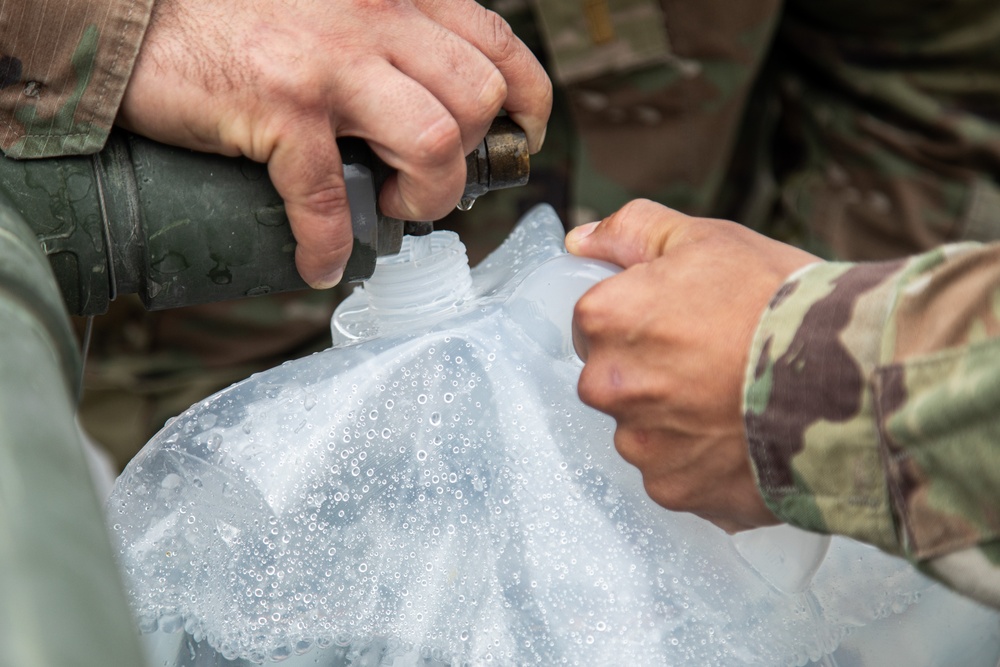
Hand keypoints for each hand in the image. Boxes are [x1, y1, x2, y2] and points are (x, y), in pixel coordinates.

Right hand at [118, 0, 551, 287]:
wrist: (135, 9)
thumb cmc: (237, 16)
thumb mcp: (335, 8)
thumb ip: (387, 40)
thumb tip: (432, 108)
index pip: (500, 46)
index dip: (526, 103)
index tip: (514, 139)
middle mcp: (376, 17)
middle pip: (476, 104)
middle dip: (466, 161)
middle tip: (425, 182)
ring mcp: (331, 61)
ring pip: (433, 144)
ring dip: (423, 198)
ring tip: (387, 208)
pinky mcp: (279, 106)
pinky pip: (329, 197)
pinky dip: (328, 245)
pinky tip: (319, 264)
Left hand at [565, 200, 817, 531]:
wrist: (850, 375)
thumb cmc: (778, 300)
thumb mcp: (706, 239)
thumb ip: (632, 232)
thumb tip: (579, 241)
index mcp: (605, 319)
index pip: (595, 324)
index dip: (641, 321)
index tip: (681, 324)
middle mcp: (608, 385)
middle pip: (614, 380)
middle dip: (653, 374)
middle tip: (715, 363)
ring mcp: (640, 444)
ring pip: (645, 431)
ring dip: (677, 422)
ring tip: (736, 403)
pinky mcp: (674, 490)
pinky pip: (677, 474)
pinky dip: (703, 463)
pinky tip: (743, 439)